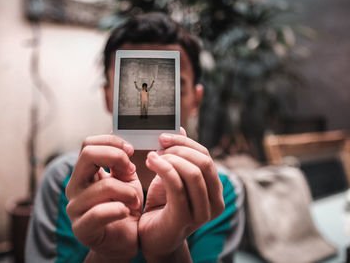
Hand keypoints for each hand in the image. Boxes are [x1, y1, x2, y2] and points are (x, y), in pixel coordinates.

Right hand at [65, 135, 142, 261]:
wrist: (124, 241)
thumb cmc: (124, 208)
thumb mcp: (126, 180)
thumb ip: (121, 162)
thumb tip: (116, 136)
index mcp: (84, 173)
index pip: (88, 144)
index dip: (112, 142)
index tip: (131, 150)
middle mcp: (75, 187)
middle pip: (88, 155)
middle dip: (117, 157)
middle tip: (131, 170)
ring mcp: (75, 208)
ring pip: (104, 185)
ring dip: (128, 191)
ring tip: (135, 201)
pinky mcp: (82, 228)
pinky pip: (102, 212)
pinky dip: (121, 210)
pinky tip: (127, 212)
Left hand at [138, 128, 223, 259]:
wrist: (152, 239)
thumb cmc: (162, 206)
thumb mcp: (172, 177)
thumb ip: (178, 156)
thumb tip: (180, 127)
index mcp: (214, 191)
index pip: (206, 156)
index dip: (185, 142)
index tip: (164, 137)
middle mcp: (214, 202)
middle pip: (204, 162)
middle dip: (179, 148)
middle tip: (158, 147)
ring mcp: (201, 213)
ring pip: (193, 172)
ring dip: (170, 159)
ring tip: (152, 157)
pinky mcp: (183, 218)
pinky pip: (177, 185)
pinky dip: (163, 168)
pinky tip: (151, 163)